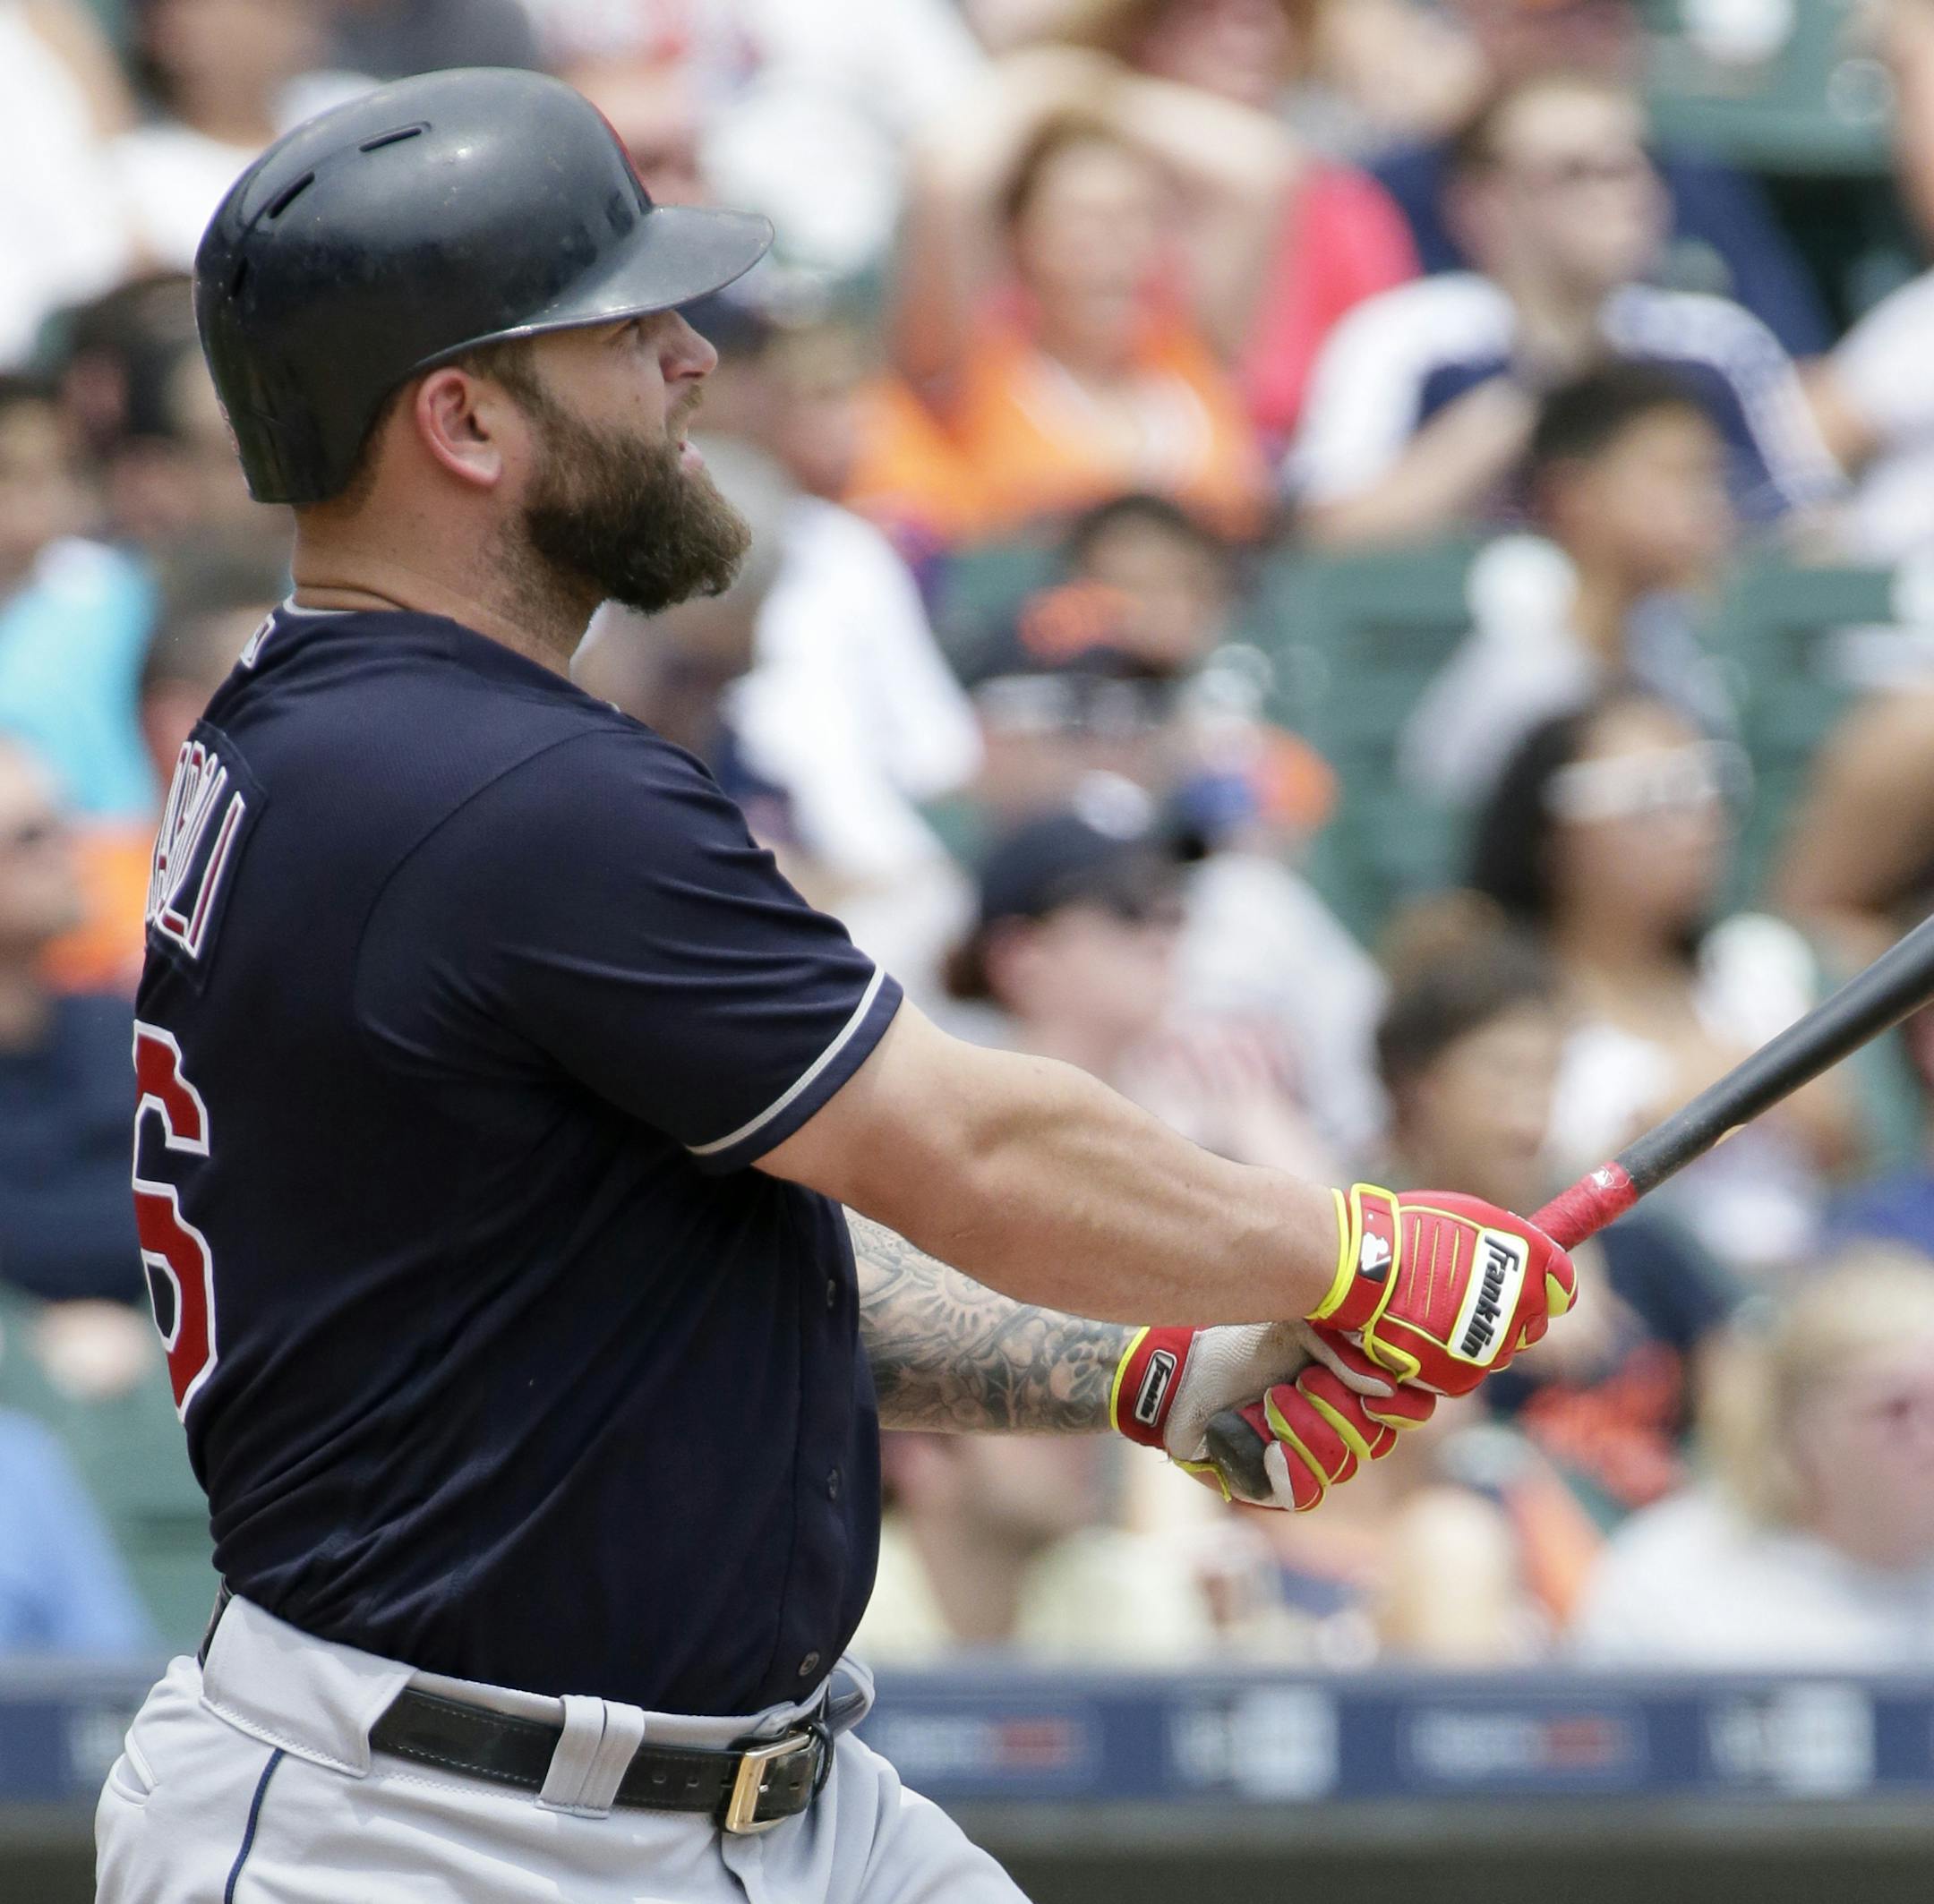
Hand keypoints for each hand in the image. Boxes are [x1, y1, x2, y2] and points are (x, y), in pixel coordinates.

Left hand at [1111, 1321, 1430, 1507]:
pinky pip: (1307, 1493)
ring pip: (1342, 1464)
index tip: (1378, 1389)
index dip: (1403, 1406)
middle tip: (1303, 1379)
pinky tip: (1269, 1441)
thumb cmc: (1239, 1344)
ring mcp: (1310, 1462)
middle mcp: (1343, 1429)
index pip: (1409, 1411)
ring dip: (1306, 1427)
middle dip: (1339, 1407)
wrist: (1183, 1370)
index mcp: (1357, 1389)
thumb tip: (1385, 1387)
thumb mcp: (1299, 1326)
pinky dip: (1291, 1464)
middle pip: (1377, 1440)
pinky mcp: (1276, 1488)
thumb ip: (1344, 1349)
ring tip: (1272, 1399)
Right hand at [1311, 1183, 1575, 1395]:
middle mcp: (1524, 1305)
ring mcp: (1496, 1344)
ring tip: (1434, 1315)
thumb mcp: (1469, 1217)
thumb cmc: (1407, 1231)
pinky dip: (1447, 1358)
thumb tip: (1528, 1261)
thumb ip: (1506, 1244)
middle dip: (1508, 1315)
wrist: (1364, 1267)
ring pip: (1498, 1351)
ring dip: (1476, 1337)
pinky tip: (1419, 1334)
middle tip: (1467, 1300)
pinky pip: (1465, 1372)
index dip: (1545, 1288)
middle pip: (1534, 1324)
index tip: (1529, 1288)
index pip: (1563, 1286)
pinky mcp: (1464, 1375)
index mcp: (1531, 1260)